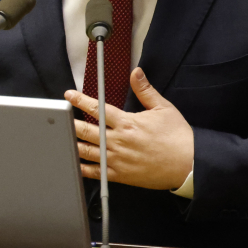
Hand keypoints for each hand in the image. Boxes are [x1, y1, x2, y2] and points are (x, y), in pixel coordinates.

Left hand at [64, 67, 193, 190]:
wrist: (188, 164)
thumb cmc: (177, 136)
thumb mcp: (163, 108)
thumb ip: (145, 90)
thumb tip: (136, 72)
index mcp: (127, 123)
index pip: (98, 109)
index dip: (81, 101)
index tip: (69, 95)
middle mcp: (118, 141)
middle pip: (86, 131)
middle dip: (70, 123)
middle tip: (59, 117)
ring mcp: (117, 160)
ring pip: (87, 152)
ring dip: (72, 144)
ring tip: (60, 138)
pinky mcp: (120, 175)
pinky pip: (96, 172)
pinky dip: (82, 168)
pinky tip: (74, 163)